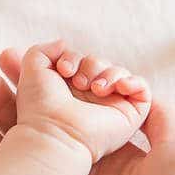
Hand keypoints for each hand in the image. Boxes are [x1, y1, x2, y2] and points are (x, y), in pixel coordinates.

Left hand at [7, 39, 150, 162]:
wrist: (55, 131)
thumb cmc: (40, 104)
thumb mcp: (32, 68)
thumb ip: (43, 49)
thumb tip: (64, 44)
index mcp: (69, 88)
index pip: (81, 60)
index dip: (73, 57)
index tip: (63, 69)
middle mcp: (90, 97)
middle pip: (100, 63)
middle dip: (90, 65)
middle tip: (78, 82)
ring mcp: (111, 106)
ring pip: (119, 72)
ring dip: (107, 74)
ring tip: (94, 89)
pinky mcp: (130, 115)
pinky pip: (142, 88)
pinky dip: (133, 82)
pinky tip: (117, 88)